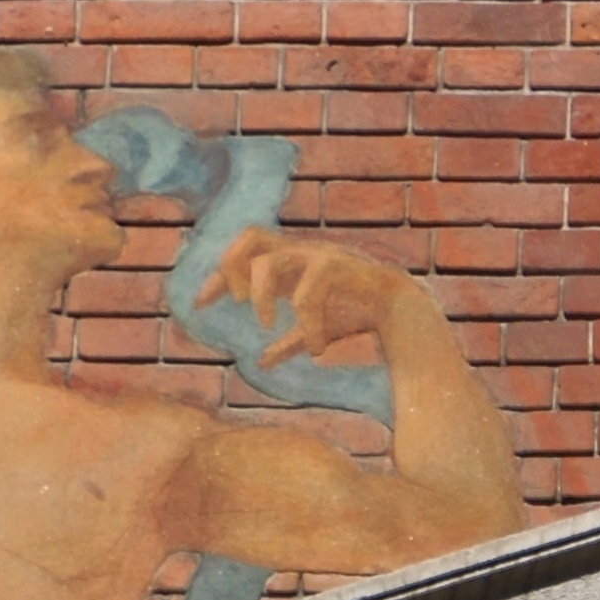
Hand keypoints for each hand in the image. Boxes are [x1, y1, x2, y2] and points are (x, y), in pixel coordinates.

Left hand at [204, 228, 424, 367]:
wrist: (401, 311)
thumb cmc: (356, 314)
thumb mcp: (314, 330)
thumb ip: (287, 342)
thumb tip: (261, 362)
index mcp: (290, 262)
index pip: (242, 255)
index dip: (217, 276)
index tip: (198, 304)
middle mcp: (300, 253)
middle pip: (250, 236)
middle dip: (232, 267)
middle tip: (236, 301)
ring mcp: (318, 255)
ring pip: (271, 260)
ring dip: (261, 295)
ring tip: (269, 324)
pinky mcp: (338, 267)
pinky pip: (308, 293)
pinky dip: (306, 324)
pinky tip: (315, 349)